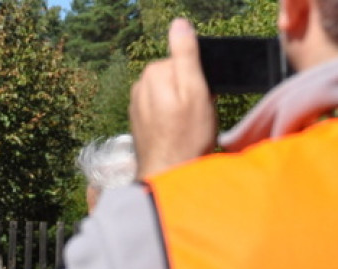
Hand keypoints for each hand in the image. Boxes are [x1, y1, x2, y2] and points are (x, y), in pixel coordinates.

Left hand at [130, 17, 216, 178]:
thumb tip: (179, 24)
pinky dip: (170, 122)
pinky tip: (176, 136)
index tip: (201, 101)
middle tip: (196, 118)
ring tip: (186, 130)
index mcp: (154, 72)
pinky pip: (161, 113)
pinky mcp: (138, 122)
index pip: (184, 64)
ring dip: (180, 109)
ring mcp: (137, 105)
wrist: (168, 175)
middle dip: (189, 94)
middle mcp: (140, 85)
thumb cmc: (186, 137)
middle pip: (176, 79)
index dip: (198, 82)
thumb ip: (186, 54)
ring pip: (169, 96)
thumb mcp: (195, 91)